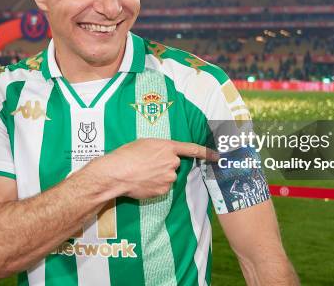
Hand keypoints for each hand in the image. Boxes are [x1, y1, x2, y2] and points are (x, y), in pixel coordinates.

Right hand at [90, 138, 218, 198]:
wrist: (116, 173)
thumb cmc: (126, 155)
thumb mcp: (144, 144)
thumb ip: (160, 148)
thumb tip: (164, 156)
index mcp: (168, 147)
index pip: (192, 149)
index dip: (206, 152)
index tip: (216, 156)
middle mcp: (172, 162)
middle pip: (174, 164)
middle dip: (164, 165)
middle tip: (147, 164)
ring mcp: (168, 178)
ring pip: (168, 177)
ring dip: (159, 176)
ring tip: (142, 173)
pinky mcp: (163, 191)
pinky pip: (162, 187)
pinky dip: (154, 185)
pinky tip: (142, 182)